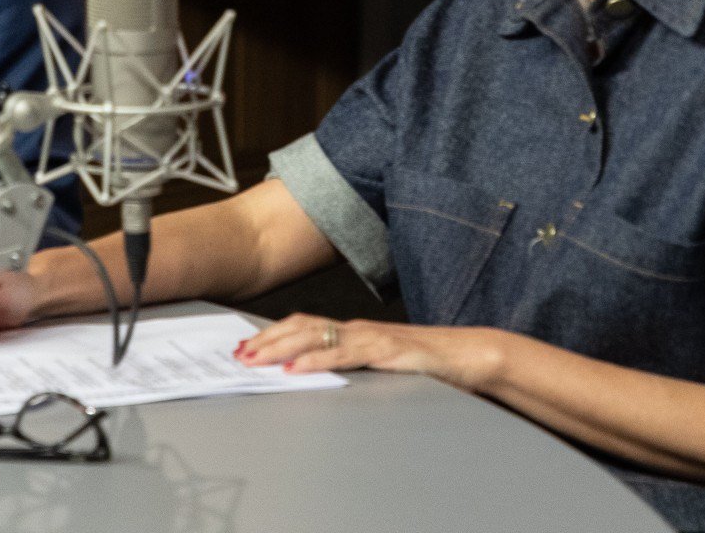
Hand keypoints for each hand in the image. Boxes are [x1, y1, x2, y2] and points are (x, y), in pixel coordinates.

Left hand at [234, 313, 508, 392]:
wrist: (466, 356)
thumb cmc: (424, 362)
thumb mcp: (379, 365)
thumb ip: (351, 366)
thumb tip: (317, 377)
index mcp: (353, 332)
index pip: (304, 327)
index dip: (272, 335)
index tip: (245, 347)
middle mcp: (357, 329)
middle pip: (301, 327)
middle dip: (267, 340)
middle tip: (238, 354)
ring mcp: (371, 337)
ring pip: (317, 336)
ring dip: (281, 347)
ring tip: (256, 358)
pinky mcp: (386, 350)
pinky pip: (345, 353)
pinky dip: (316, 360)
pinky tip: (297, 368)